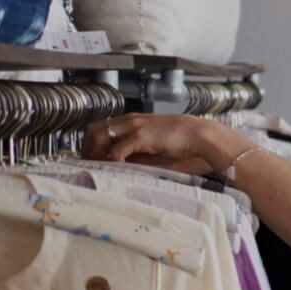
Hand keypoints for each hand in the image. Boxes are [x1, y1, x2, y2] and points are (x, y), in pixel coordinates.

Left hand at [82, 114, 251, 173]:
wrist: (202, 136)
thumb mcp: (156, 147)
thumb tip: (121, 164)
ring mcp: (134, 126)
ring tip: (98, 166)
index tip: (93, 158)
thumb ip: (138, 152)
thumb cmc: (184, 143)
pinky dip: (111, 160)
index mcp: (134, 120)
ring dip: (95, 152)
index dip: (93, 143)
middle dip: (87, 147)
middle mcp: (130, 120)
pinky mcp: (140, 136)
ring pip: (99, 135)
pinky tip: (114, 168)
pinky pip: (116, 149)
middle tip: (90, 163)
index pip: (102, 127)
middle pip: (94, 128)